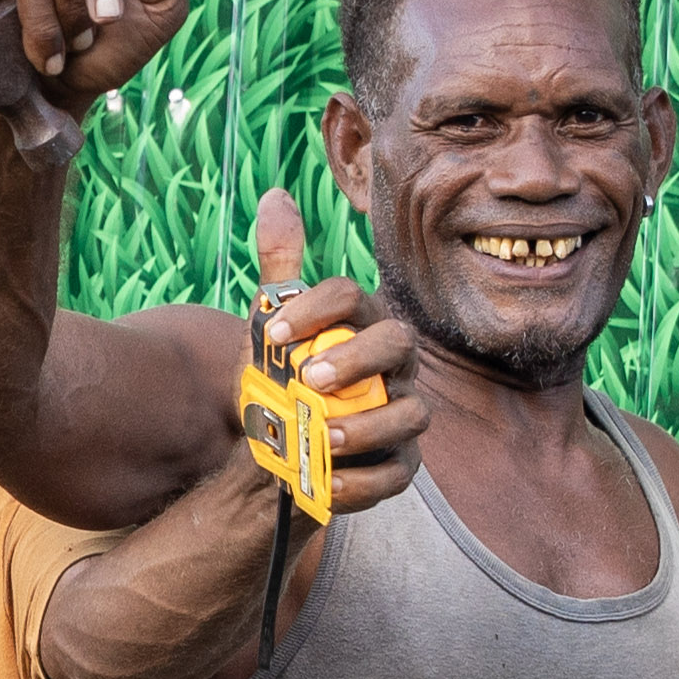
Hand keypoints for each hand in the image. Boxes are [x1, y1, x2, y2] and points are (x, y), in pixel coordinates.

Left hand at [247, 191, 424, 518]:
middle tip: (308, 378)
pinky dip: (364, 482)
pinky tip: (329, 481)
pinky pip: (396, 473)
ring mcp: (400, 414)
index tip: (270, 331)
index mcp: (363, 323)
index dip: (316, 308)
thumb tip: (276, 196)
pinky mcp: (397, 465)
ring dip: (368, 426)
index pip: (355, 297)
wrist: (278, 447)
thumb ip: (280, 268)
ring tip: (324, 436)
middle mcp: (392, 365)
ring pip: (408, 415)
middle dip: (356, 359)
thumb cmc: (283, 377)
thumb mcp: (272, 325)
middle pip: (396, 345)